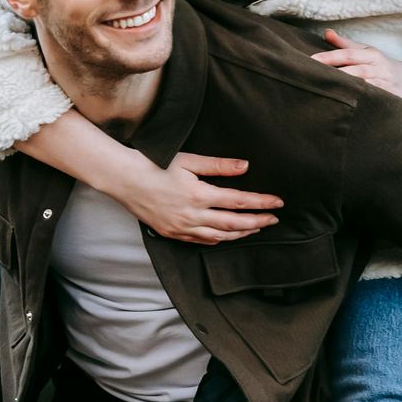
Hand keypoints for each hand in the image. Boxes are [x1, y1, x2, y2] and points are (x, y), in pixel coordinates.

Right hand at [118, 152, 282, 245]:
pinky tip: (227, 236)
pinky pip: (201, 241)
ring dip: (241, 233)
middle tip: (275, 219)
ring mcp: (182, 227)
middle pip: (234, 224)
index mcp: (199, 195)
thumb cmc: (154, 164)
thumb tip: (246, 167)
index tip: (278, 203)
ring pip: (219, 236)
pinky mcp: (172, 233)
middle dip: (258, 222)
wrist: (123, 179)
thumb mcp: (189, 160)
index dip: (261, 203)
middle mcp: (193, 216)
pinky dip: (218, 240)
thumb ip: (219, 165)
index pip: (239, 202)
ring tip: (256, 228)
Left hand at [311, 31, 401, 110]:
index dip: (329, 57)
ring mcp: (386, 84)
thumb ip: (345, 45)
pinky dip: (364, 102)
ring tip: (329, 92)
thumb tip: (326, 32)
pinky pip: (376, 100)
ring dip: (349, 88)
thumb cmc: (380, 66)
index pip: (348, 54)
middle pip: (356, 70)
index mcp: (371, 55)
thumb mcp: (366, 53)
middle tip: (315, 76)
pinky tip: (348, 107)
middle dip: (337, 73)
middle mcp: (379, 68)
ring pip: (366, 85)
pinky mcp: (392, 99)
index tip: (311, 60)